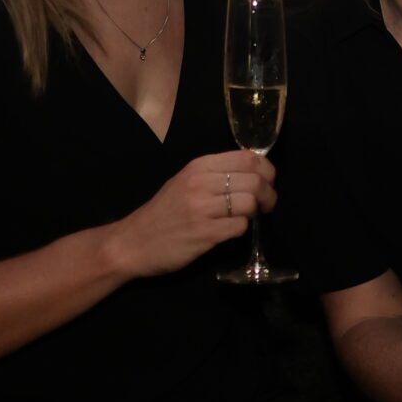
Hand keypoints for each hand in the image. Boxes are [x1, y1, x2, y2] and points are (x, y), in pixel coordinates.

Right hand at [103, 150, 273, 278]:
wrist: (132, 242)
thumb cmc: (162, 213)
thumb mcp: (184, 182)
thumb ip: (214, 175)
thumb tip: (253, 174)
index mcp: (198, 166)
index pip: (248, 158)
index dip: (267, 170)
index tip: (267, 182)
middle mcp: (201, 182)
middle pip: (255, 180)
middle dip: (268, 193)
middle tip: (266, 204)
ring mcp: (202, 208)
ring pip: (250, 202)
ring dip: (258, 212)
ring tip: (251, 217)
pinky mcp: (204, 234)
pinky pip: (240, 226)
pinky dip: (242, 229)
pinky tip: (232, 230)